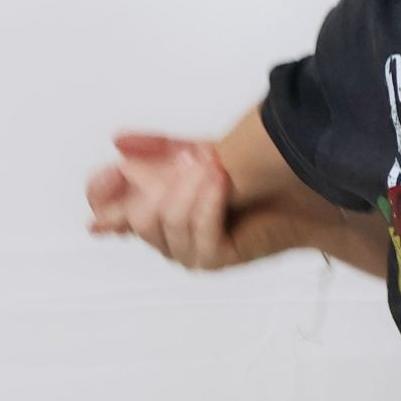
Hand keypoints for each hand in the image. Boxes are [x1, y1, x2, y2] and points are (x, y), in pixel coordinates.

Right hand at [86, 131, 284, 268]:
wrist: (297, 193)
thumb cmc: (249, 175)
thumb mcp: (195, 154)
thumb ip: (157, 149)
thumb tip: (117, 140)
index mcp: (154, 212)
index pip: (108, 211)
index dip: (103, 192)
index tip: (116, 170)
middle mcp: (167, 237)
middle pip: (134, 218)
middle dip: (163, 182)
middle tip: (198, 158)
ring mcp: (189, 252)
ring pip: (165, 222)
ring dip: (189, 188)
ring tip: (215, 166)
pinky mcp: (214, 259)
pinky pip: (197, 232)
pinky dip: (207, 202)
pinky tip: (221, 182)